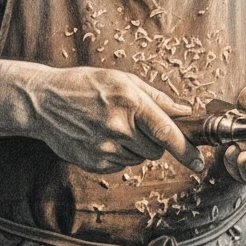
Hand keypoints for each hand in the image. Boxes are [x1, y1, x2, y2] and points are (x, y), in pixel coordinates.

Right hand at [28, 66, 203, 173]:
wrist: (45, 102)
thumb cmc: (86, 84)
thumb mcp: (123, 79)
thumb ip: (157, 97)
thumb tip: (184, 111)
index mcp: (130, 103)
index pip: (166, 132)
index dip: (186, 150)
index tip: (199, 162)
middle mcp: (119, 128)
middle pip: (156, 150)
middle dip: (154, 141)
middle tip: (136, 123)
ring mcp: (105, 148)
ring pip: (139, 159)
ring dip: (135, 147)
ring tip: (113, 126)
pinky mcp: (94, 163)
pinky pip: (121, 165)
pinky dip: (118, 154)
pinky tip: (102, 136)